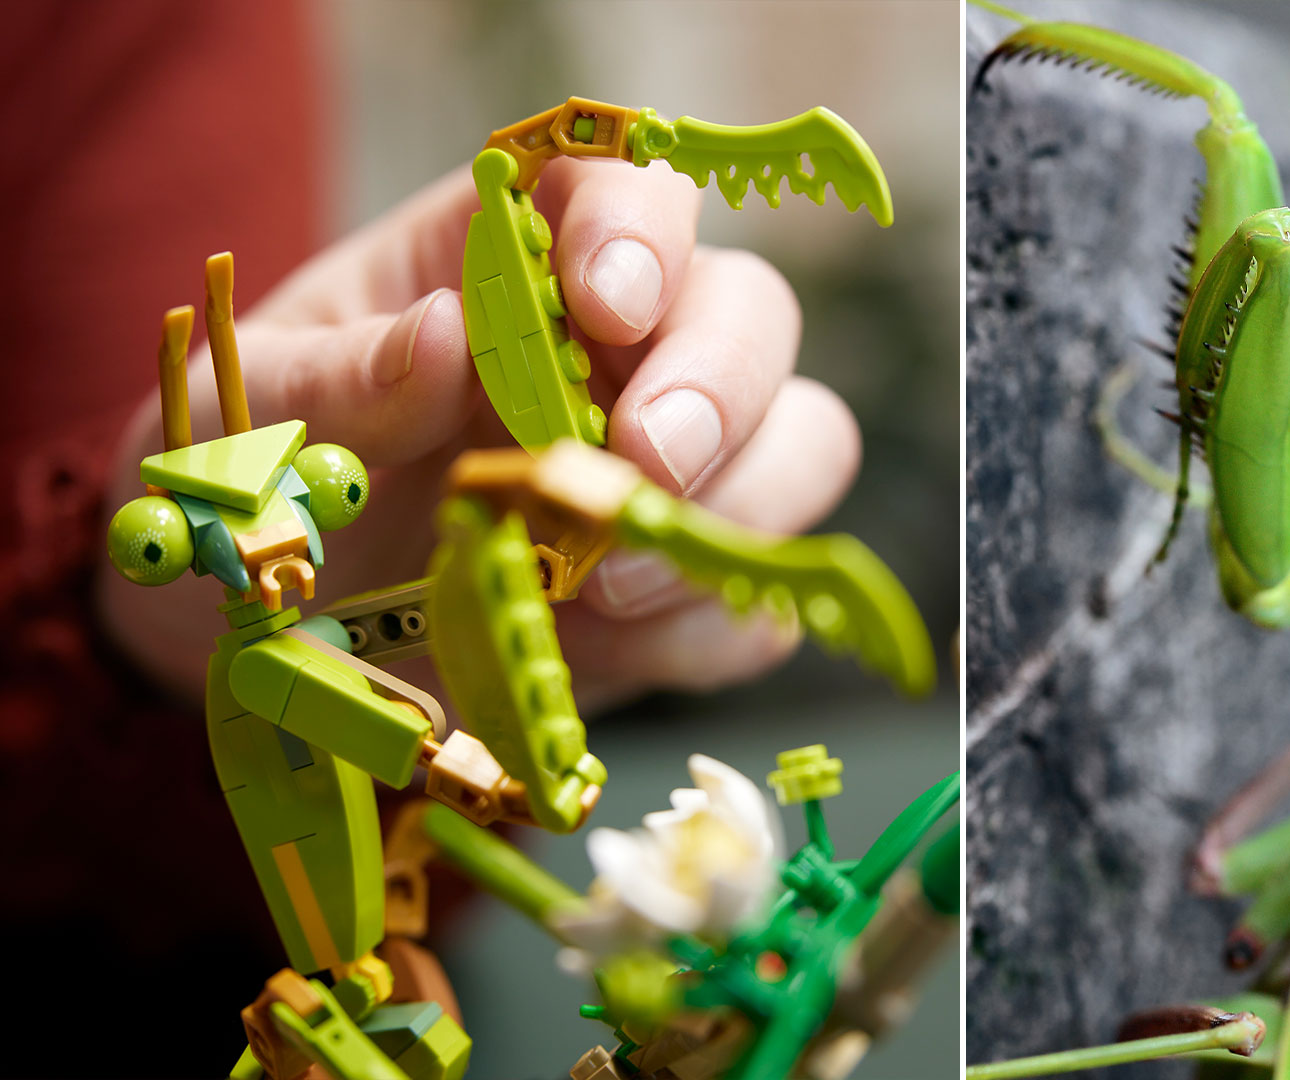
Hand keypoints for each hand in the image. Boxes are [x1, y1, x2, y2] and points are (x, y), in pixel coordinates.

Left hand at [100, 160, 859, 710]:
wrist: (259, 634)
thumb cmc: (258, 482)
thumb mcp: (247, 413)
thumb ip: (334, 375)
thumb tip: (445, 335)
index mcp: (510, 266)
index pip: (627, 195)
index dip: (642, 235)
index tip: (607, 306)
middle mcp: (618, 353)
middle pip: (753, 313)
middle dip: (719, 389)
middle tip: (641, 467)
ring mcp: (668, 472)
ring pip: (804, 442)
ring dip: (732, 512)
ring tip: (597, 581)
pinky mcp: (686, 590)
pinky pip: (760, 597)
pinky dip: (707, 625)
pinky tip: (602, 642)